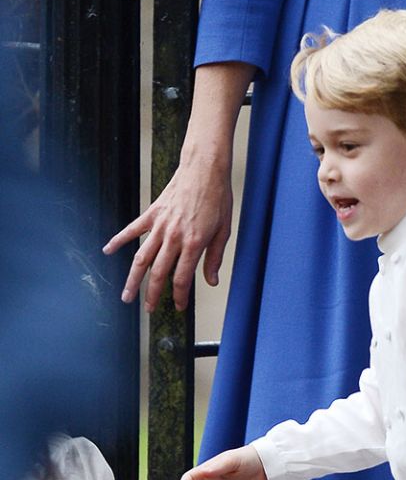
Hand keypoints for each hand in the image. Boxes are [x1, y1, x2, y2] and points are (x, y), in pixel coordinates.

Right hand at [104, 154, 232, 313]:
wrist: (204, 169)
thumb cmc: (217, 198)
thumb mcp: (223, 231)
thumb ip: (214, 258)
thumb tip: (211, 281)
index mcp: (194, 243)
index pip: (183, 278)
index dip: (180, 296)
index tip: (179, 307)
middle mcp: (174, 237)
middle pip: (158, 273)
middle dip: (152, 294)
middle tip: (148, 309)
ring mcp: (160, 225)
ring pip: (142, 258)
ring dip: (133, 278)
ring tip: (126, 295)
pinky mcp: (152, 214)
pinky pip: (132, 230)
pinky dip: (118, 240)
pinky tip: (107, 250)